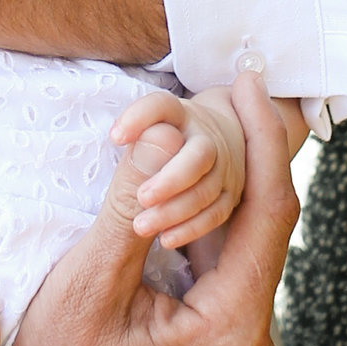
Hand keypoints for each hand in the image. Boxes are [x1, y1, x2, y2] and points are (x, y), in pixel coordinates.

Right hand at [0, 72, 298, 345]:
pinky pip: (227, 300)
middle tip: (216, 96)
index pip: (271, 210)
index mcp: (231, 333)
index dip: (264, 135)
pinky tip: (172, 224)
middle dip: (238, 165)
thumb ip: (131, 208)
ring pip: (242, 267)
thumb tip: (160, 131)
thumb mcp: (82, 290)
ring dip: (217, 210)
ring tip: (188, 150)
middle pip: (260, 237)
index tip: (250, 79)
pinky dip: (205, 255)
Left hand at [112, 85, 245, 250]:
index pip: (161, 107)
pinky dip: (191, 228)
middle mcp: (208, 137)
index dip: (139, 118)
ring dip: (174, 211)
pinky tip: (164, 239)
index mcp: (181, 115)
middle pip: (198, 155)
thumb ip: (137, 142)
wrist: (221, 141)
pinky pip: (216, 214)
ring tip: (140, 225)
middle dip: (170, 180)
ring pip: (206, 190)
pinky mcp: (231, 194)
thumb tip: (123, 139)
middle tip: (142, 198)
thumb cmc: (169, 142)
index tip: (115, 137)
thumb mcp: (150, 134)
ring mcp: (225, 167)